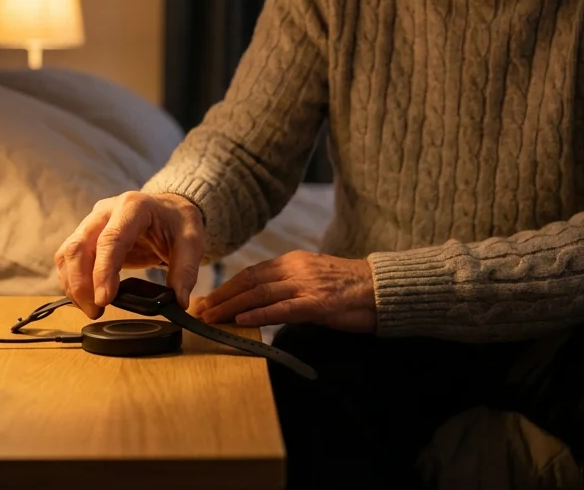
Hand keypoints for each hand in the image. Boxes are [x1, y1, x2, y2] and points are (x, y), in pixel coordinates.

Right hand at [55, 191, 205, 319]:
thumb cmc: (177, 221)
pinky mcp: (86, 236)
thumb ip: (186, 270)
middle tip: (96, 311)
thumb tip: (179, 301)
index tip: (104, 299)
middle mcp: (106, 211)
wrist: (169, 209)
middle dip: (81, 284)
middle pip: (79, 246)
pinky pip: (68, 258)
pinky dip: (72, 281)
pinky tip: (85, 299)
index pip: (110, 239)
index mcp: (133, 207)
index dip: (103, 271)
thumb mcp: (192, 241)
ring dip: (73, 285)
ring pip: (68, 253)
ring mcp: (92, 222)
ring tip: (92, 309)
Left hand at [192, 251, 376, 332]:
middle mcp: (296, 269)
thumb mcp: (316, 278)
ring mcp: (306, 285)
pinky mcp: (317, 303)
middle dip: (221, 297)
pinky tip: (241, 323)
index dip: (227, 286)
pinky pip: (282, 309)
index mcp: (294, 261)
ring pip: (259, 294)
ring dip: (231, 307)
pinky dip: (258, 316)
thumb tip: (265, 299)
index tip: (208, 299)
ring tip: (210, 318)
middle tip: (199, 310)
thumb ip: (291, 285)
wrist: (383, 289)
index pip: (252, 272)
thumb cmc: (352, 288)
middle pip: (249, 281)